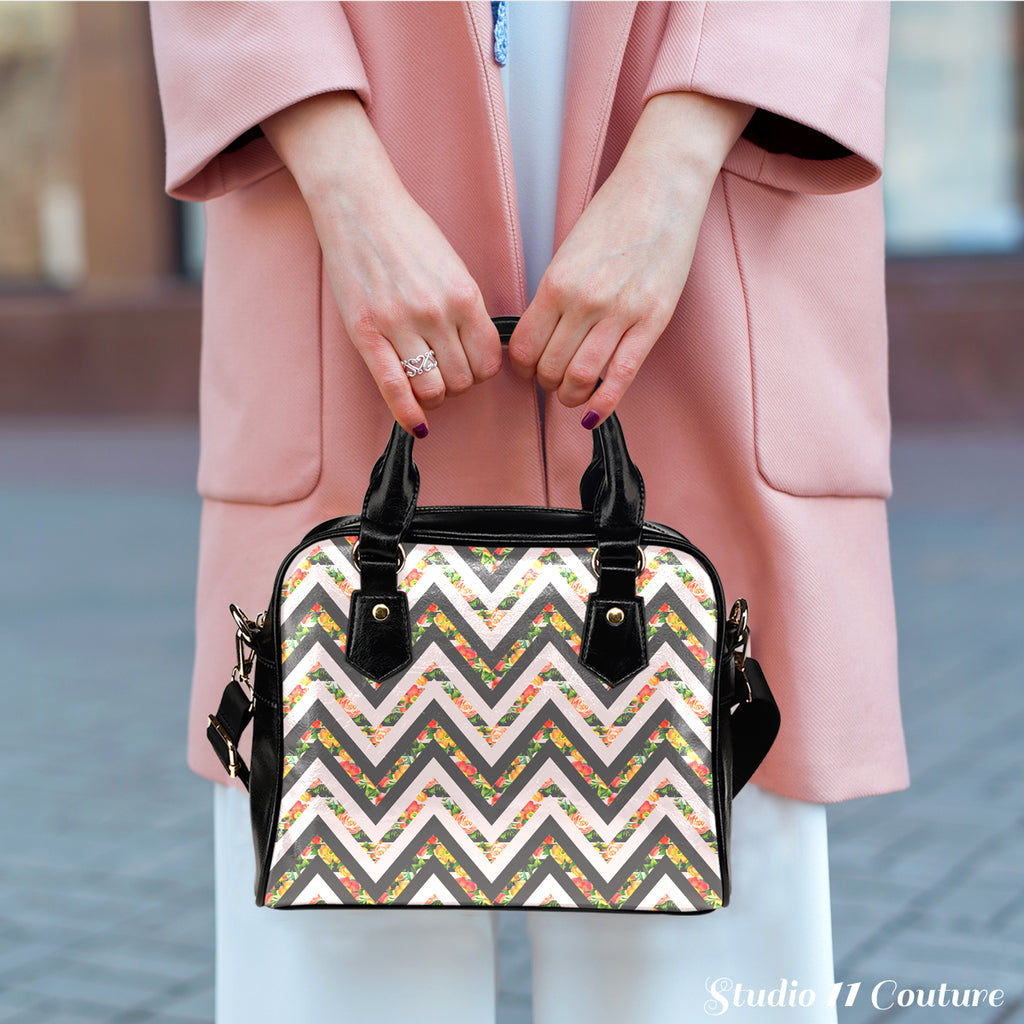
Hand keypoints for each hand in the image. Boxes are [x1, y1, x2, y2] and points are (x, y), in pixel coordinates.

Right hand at [262, 92, 500, 437]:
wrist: (358, 204)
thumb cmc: (407, 232)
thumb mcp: (452, 266)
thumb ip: (465, 308)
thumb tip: (476, 352)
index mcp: (464, 295)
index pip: (488, 361)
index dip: (481, 372)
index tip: (469, 366)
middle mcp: (436, 313)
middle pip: (462, 380)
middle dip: (457, 384)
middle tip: (444, 373)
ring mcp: (400, 325)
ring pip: (433, 390)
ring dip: (434, 396)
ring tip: (425, 383)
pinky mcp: (367, 334)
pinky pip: (394, 389)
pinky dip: (408, 414)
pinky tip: (416, 426)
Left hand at [508, 92, 754, 427]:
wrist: (661, 187)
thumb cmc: (612, 216)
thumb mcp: (568, 253)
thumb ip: (554, 297)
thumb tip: (542, 339)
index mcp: (556, 283)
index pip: (524, 347)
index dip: (521, 368)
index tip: (527, 369)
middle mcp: (584, 302)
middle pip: (550, 368)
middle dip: (545, 384)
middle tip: (550, 382)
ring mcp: (620, 314)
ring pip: (581, 378)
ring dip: (570, 396)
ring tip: (571, 394)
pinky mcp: (652, 322)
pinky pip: (621, 376)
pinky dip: (603, 403)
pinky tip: (593, 414)